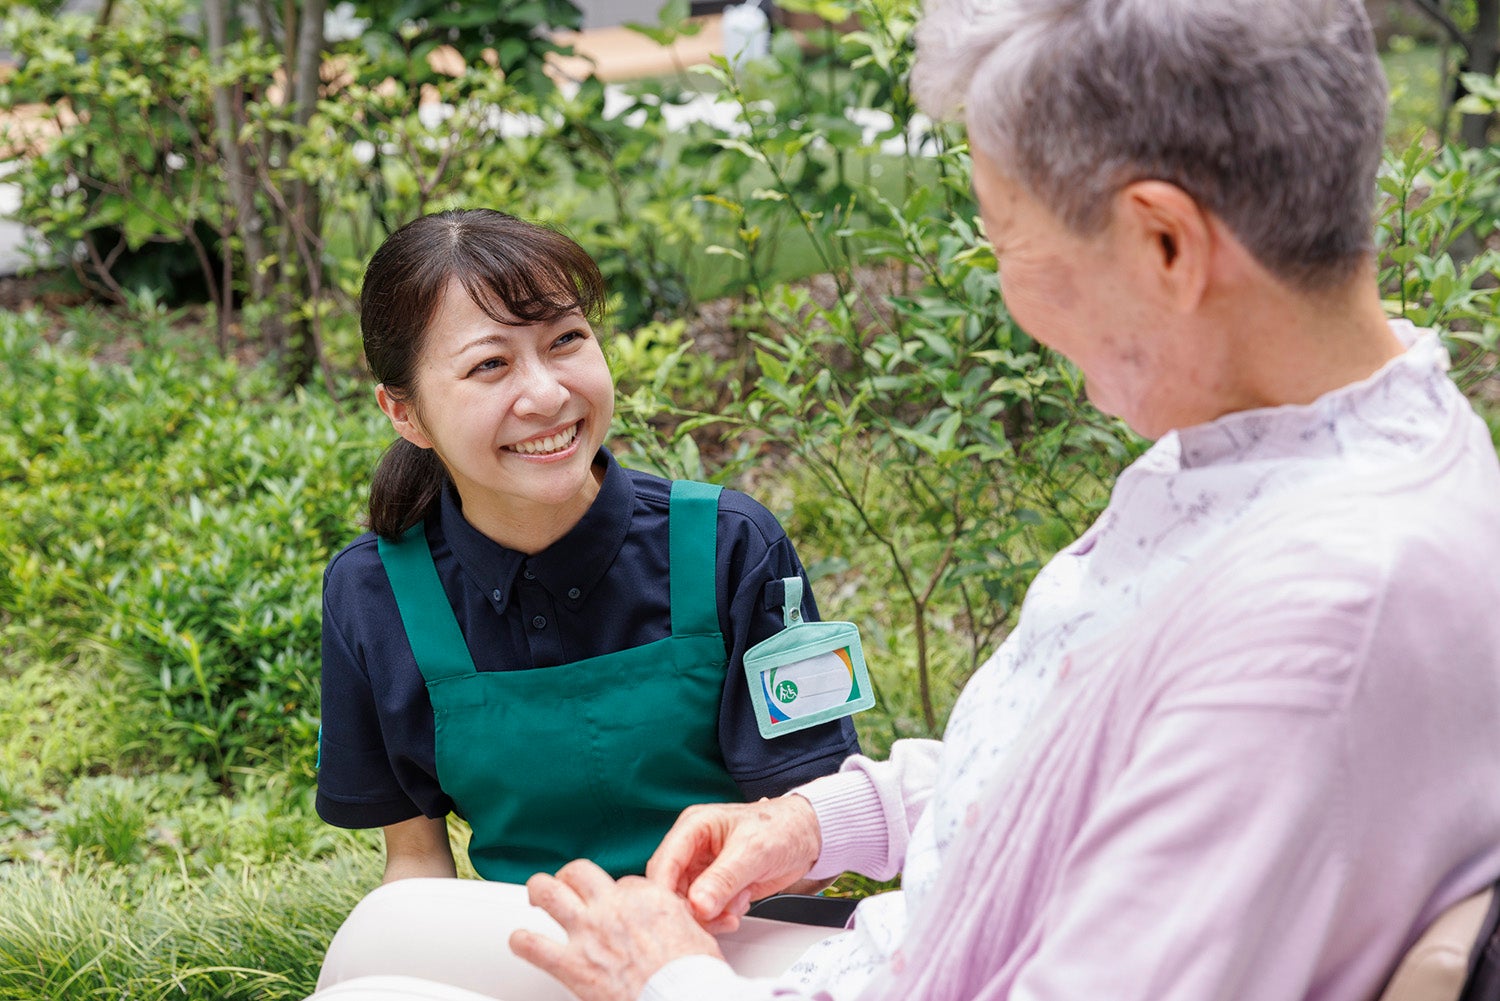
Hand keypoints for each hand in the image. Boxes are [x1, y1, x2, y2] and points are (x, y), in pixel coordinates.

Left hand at [510, 859, 723, 1000]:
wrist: (682, 998)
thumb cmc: (693, 976)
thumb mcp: (696, 934)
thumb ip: (676, 920)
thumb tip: (677, 922)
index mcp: (648, 898)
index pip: (624, 881)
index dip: (618, 892)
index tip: (617, 903)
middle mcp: (614, 908)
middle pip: (580, 872)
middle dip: (571, 876)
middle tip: (567, 885)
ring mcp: (589, 933)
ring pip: (548, 892)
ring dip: (538, 891)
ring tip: (536, 896)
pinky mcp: (572, 965)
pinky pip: (531, 944)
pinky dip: (521, 941)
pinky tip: (521, 941)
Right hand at [646, 795, 821, 932]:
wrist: (807, 836)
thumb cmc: (782, 828)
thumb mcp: (753, 851)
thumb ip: (724, 878)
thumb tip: (698, 904)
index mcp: (694, 826)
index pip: (665, 861)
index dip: (664, 890)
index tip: (677, 913)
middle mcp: (693, 848)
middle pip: (672, 888)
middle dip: (691, 908)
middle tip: (714, 919)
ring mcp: (704, 869)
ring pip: (688, 904)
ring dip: (709, 916)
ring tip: (733, 913)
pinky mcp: (716, 887)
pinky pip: (706, 911)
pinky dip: (721, 917)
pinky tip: (739, 907)